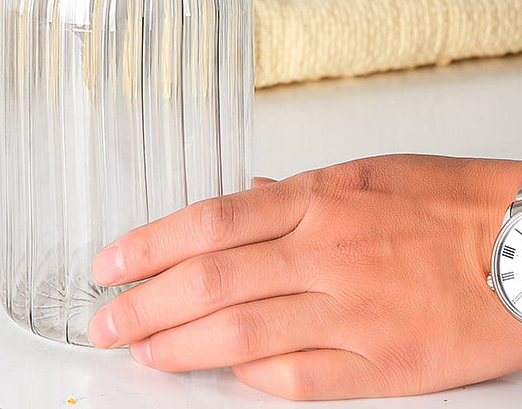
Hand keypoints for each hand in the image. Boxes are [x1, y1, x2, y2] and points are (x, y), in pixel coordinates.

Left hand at [88, 154, 521, 399]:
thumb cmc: (446, 204)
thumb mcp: (363, 174)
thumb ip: (292, 193)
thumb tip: (238, 200)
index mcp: (316, 200)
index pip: (209, 222)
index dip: (150, 244)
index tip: (110, 262)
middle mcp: (324, 253)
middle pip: (212, 281)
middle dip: (147, 303)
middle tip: (107, 320)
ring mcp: (352, 312)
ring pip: (244, 334)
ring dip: (182, 346)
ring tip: (142, 352)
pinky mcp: (384, 366)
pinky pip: (302, 379)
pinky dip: (254, 379)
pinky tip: (223, 376)